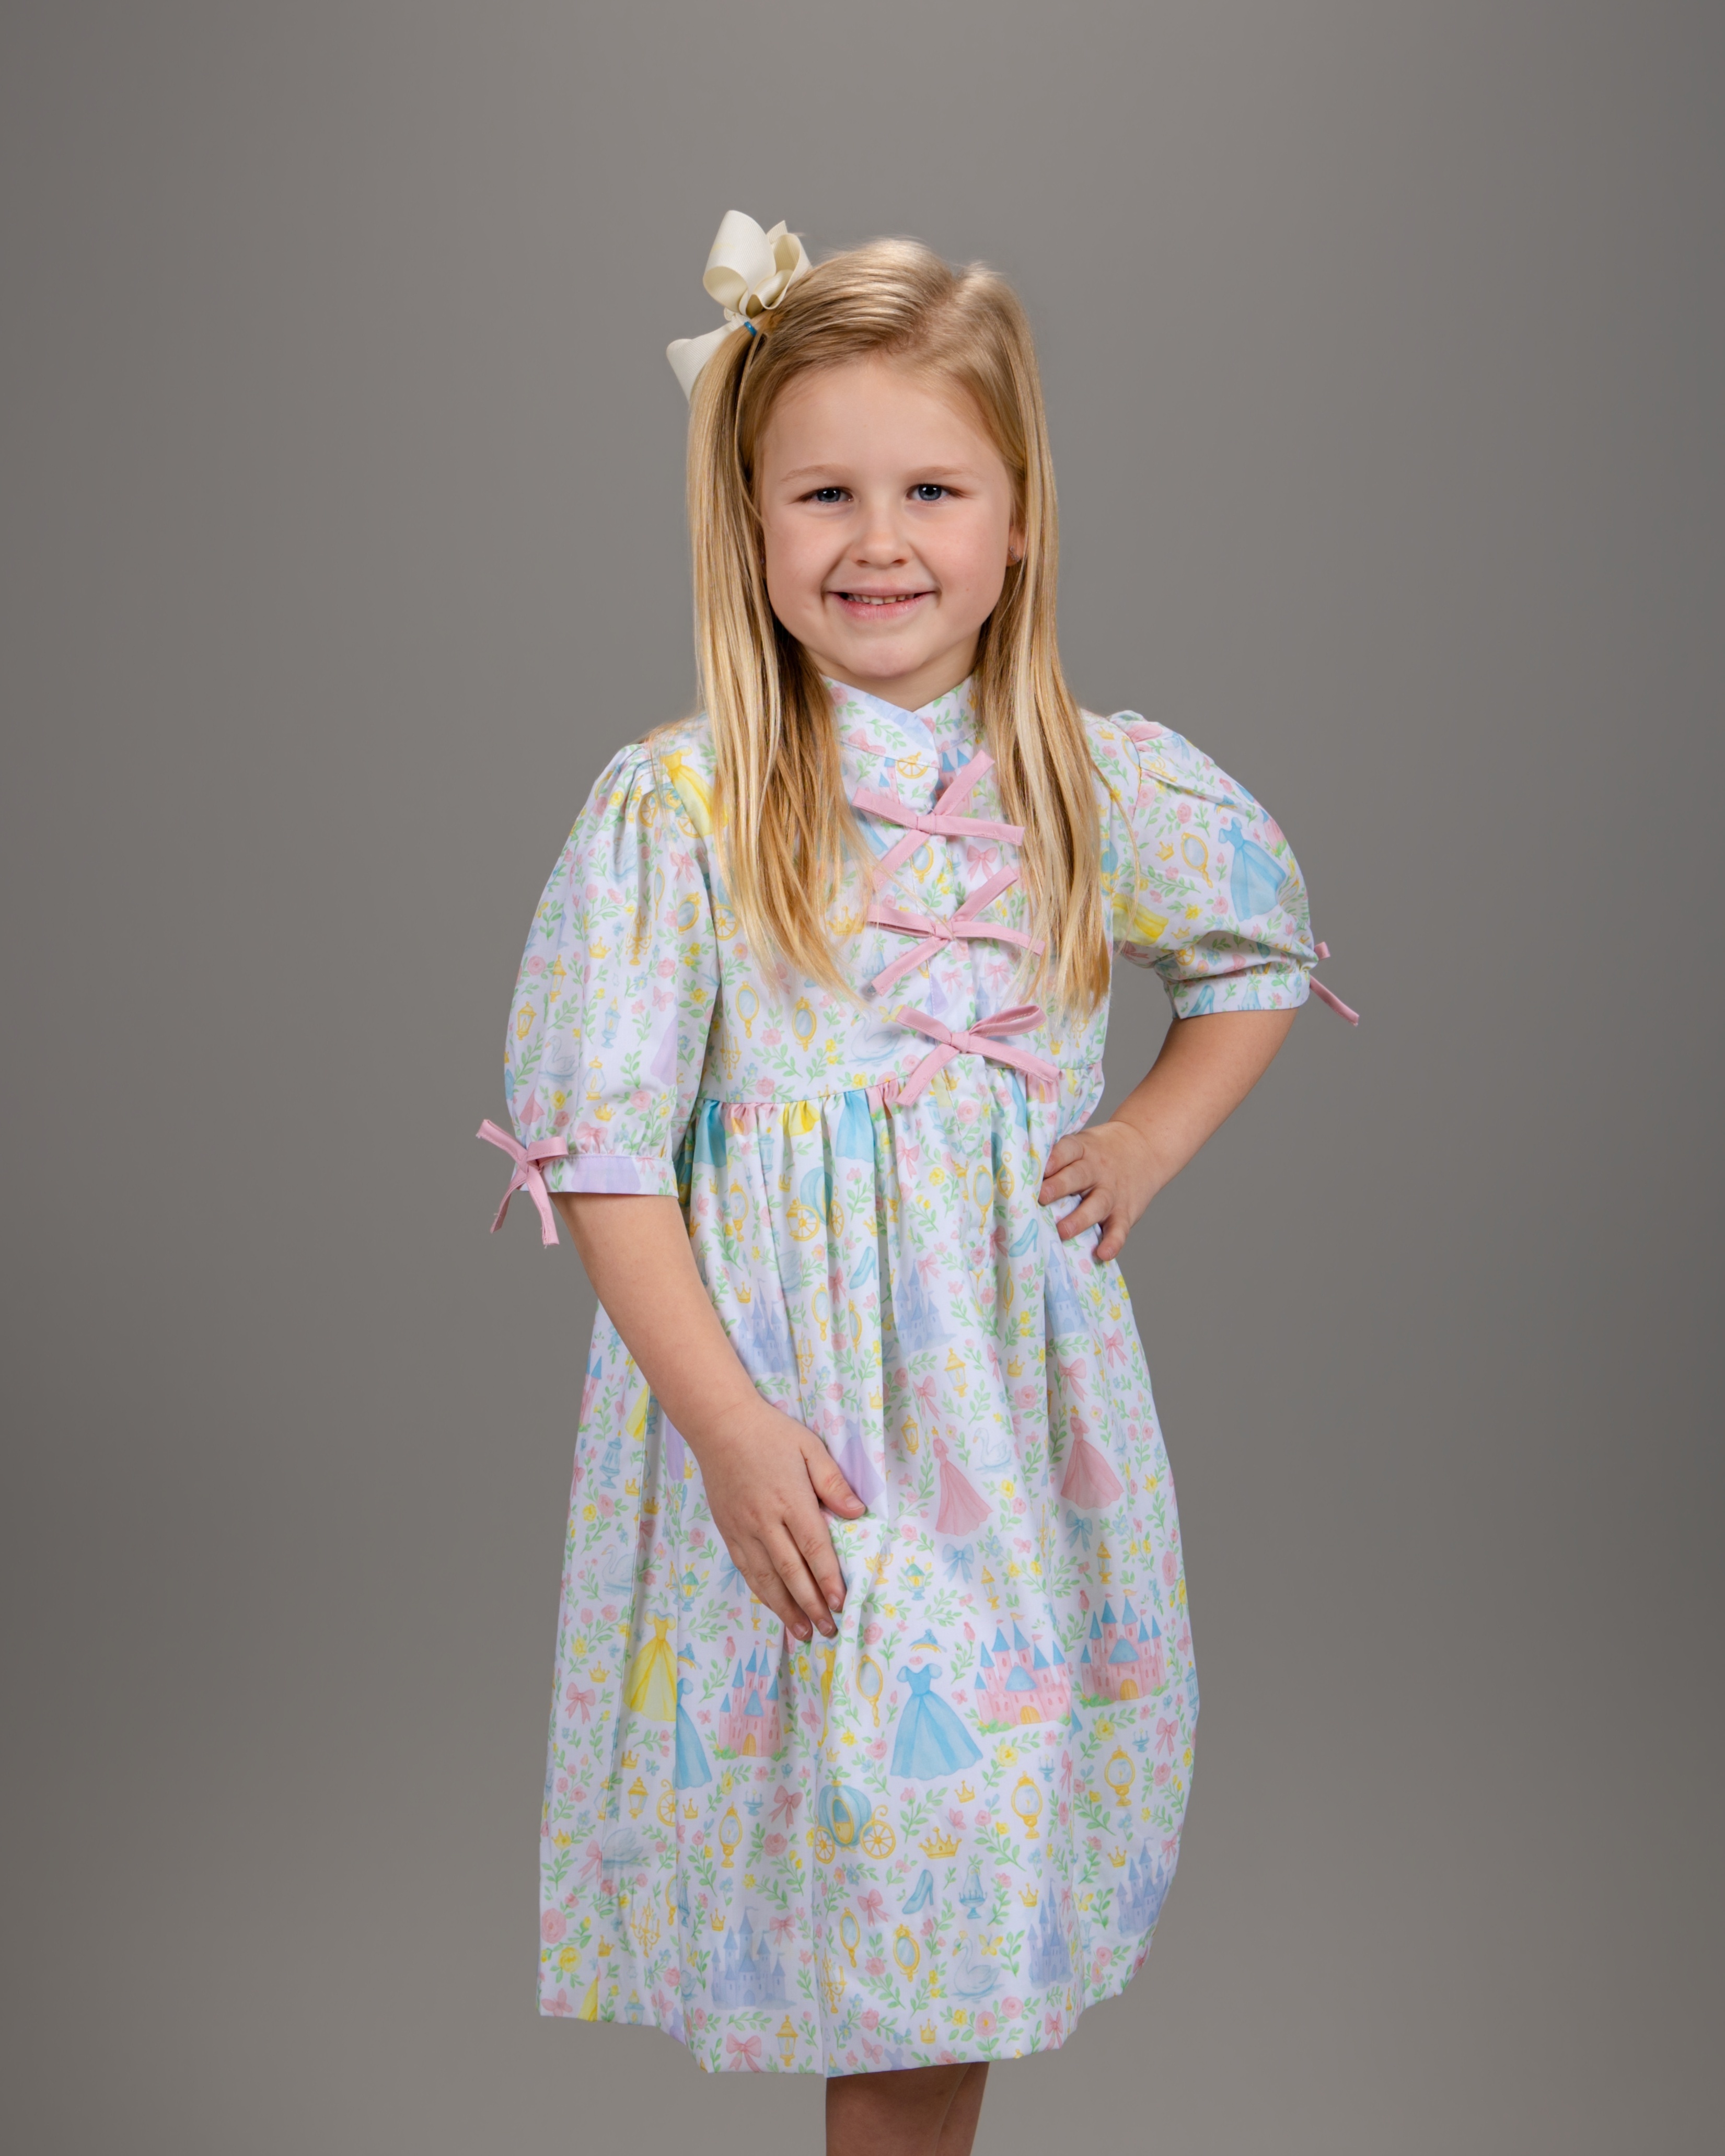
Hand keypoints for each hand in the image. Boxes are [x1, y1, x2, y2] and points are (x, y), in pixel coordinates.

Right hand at [691, 1399, 865, 1642]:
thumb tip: (858, 1512)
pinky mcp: (729, 1531)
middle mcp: (765, 1520)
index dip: (828, 1578)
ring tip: (802, 1632)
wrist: (720, 1426)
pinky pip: (746, 1569)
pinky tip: (774, 1606)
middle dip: (811, 1604)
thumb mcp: (809, 1447)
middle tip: (828, 1629)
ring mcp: (743, 1528)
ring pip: (765, 1577)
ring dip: (785, 1608)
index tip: (842, 1602)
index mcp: (790, 1499)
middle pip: (791, 1571)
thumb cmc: (771, 1433)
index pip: (814, 1547)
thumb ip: (833, 1482)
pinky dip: (762, 1592)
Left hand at [1037, 1117, 1162, 1262]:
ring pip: (1097, 1204)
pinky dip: (1113, 1242)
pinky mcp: (1125, 1212)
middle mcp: (1097, 1170)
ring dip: (1079, 1219)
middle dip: (1059, 1187)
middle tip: (1041, 1197)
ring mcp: (1111, 1192)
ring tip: (1062, 1231)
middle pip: (1078, 1176)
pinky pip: (1120, 1229)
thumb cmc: (1097, 1153)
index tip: (1037, 1167)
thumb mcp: (1081, 1145)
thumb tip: (1012, 1177)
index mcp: (1082, 1150)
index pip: (1068, 1150)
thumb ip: (1056, 1159)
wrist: (1144, 1148)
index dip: (1053, 1158)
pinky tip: (1102, 1254)